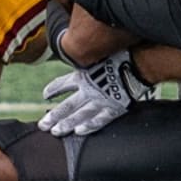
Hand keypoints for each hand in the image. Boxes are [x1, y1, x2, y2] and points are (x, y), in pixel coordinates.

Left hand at [38, 50, 153, 136]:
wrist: (138, 64)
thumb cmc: (120, 54)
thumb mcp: (98, 53)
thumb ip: (87, 57)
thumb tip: (80, 48)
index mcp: (84, 75)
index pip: (63, 84)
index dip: (53, 89)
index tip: (45, 95)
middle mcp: (88, 89)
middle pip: (67, 105)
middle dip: (53, 116)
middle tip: (43, 125)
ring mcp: (100, 101)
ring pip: (79, 116)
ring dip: (66, 125)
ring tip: (56, 131)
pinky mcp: (113, 108)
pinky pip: (98, 120)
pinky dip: (88, 127)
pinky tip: (79, 132)